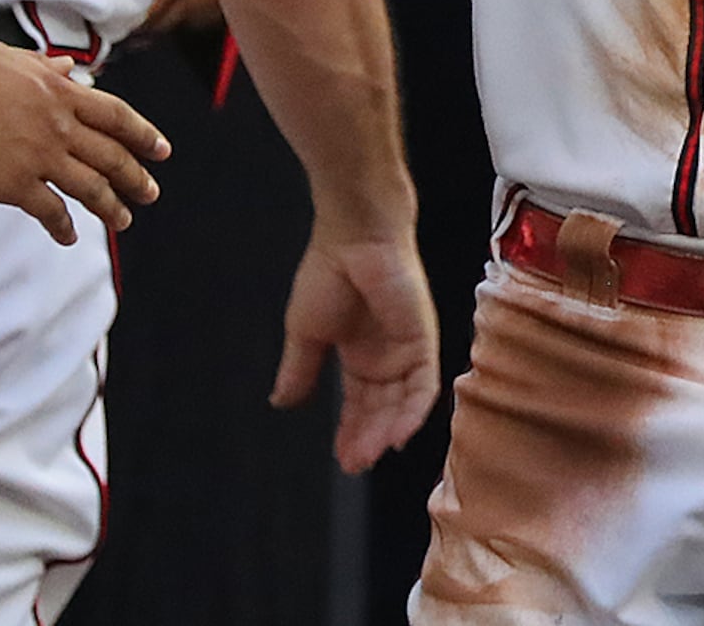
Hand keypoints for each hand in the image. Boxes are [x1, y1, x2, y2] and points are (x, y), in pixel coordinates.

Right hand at [0, 45, 171, 245]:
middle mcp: (58, 126)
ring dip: (110, 207)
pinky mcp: (14, 185)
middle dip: (136, 178)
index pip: (117, 116)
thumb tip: (69, 68)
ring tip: (123, 221)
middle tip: (150, 193)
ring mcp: (39, 157)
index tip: (162, 150)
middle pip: (112, 156)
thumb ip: (46, 68)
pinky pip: (50, 211)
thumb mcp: (10, 59)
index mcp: (60, 93)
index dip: (144, 135)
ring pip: (90, 187)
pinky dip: (64, 226)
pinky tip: (69, 235)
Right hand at [275, 232, 440, 469]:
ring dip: (388, 432)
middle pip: (382, 410)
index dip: (351, 432)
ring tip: (368, 455)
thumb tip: (280, 403)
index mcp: (360, 355)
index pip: (359, 405)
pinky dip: (413, 413)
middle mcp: (387, 357)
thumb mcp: (305, 332)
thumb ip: (300, 370)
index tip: (342, 460)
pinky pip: (424, 386)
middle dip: (368, 439)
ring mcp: (407, 350)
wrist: (352, 238)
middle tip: (354, 464)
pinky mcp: (423, 340)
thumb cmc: (327, 273)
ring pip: (403, 405)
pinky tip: (398, 436)